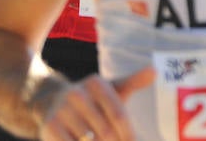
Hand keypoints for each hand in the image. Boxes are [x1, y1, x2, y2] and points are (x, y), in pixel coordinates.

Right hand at [36, 68, 153, 140]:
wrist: (50, 101)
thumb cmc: (91, 100)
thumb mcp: (111, 89)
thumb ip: (134, 82)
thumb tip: (155, 71)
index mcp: (96, 83)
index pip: (119, 116)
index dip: (128, 136)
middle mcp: (77, 93)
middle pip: (107, 133)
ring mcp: (62, 110)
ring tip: (96, 138)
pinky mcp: (50, 126)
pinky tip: (82, 140)